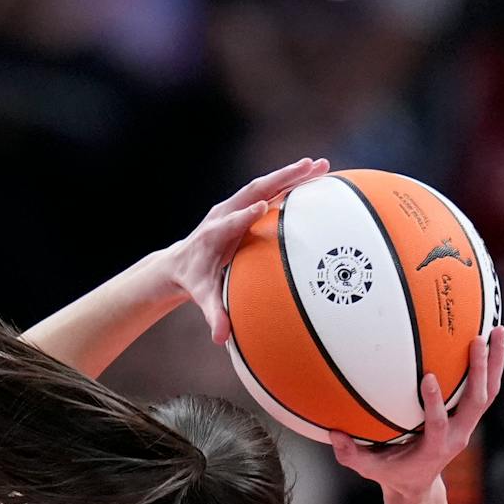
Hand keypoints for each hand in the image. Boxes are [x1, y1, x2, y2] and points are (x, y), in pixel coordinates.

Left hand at [164, 158, 330, 343]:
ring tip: (322, 164)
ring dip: (291, 174)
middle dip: (280, 179)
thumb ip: (213, 315)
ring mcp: (234, 206)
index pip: (230, 223)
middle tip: (309, 168)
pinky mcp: (244, 205)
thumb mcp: (203, 297)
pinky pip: (269, 190)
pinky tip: (316, 175)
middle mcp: (224, 214)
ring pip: (264, 185)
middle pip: (253, 192)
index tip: (263, 207)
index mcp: (213, 236)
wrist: (181, 262)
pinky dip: (291, 181)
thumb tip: (221, 339)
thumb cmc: (195, 280)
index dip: (245, 215)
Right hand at [329, 326, 503, 503]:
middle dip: (479, 371)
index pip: (438, 424)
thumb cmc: (391, 472)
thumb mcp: (369, 468)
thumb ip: (350, 454)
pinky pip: (485, 389)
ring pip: (488, 392)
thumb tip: (334, 434)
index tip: (429, 377)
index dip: (435, 403)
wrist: (418, 484)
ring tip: (497, 329)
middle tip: (477, 340)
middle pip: (476, 402)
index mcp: (435, 448)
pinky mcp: (469, 417)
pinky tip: (490, 338)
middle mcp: (458, 436)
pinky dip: (490, 364)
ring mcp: (467, 425)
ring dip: (494, 362)